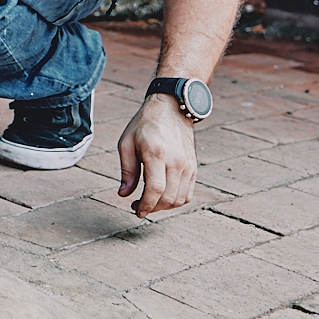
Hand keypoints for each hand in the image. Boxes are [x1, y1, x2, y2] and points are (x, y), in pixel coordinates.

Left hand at [117, 95, 197, 217]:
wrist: (171, 109)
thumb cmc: (144, 124)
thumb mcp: (126, 142)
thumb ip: (127, 170)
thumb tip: (124, 194)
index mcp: (156, 153)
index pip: (155, 188)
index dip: (146, 205)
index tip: (136, 210)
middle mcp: (176, 161)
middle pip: (168, 197)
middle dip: (152, 208)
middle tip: (137, 207)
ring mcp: (188, 165)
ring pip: (180, 198)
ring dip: (164, 207)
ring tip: (149, 203)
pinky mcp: (194, 167)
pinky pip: (188, 193)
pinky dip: (176, 201)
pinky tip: (163, 198)